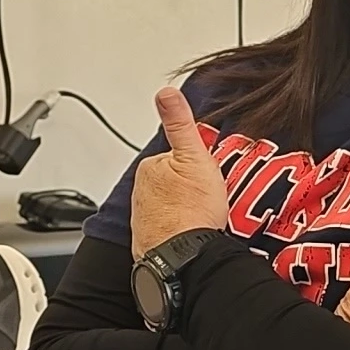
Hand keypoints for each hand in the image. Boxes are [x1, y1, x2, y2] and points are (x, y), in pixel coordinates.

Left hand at [131, 86, 230, 254]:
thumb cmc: (192, 211)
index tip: (208, 178)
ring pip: (170, 208)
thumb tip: (166, 93)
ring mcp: (144, 219)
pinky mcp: (150, 243)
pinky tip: (195, 236)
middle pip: (172, 183)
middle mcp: (141, 193)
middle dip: (189, 190)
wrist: (185, 257)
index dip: (197, 167)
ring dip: (185, 213)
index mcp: (150, 168)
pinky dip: (179, 233)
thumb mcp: (195, 157)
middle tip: (209, 200)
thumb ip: (180, 124)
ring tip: (206, 219)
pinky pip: (168, 231)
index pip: (176, 158)